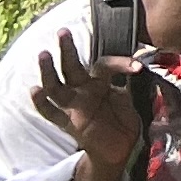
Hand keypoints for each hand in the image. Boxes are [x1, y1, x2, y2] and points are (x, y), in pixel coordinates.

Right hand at [29, 32, 142, 171]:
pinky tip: (34, 90)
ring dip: (48, 70)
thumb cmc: (123, 120)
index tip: (138, 68)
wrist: (119, 149)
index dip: (120, 63)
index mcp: (100, 81)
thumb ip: (131, 82)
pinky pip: (50, 111)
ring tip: (43, 54)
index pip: (105, 64)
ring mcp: (73, 104)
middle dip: (67, 49)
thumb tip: (146, 61)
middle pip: (72, 66)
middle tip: (63, 31)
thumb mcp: (129, 98)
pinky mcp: (67, 121)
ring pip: (56, 85)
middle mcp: (83, 89)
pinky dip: (41, 102)